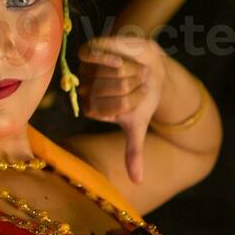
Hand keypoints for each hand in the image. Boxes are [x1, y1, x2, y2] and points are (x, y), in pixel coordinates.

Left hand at [76, 35, 168, 183]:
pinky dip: (108, 57)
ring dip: (128, 70)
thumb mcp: (137, 125)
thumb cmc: (142, 96)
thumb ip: (133, 152)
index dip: (131, 101)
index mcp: (92, 109)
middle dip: (133, 85)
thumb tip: (137, 182)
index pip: (112, 108)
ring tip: (134, 69)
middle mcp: (85, 90)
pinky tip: (119, 59)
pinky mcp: (88, 52)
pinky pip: (91, 54)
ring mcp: (85, 70)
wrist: (149, 66)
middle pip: (112, 88)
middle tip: (140, 81)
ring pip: (107, 72)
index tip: (139, 98)